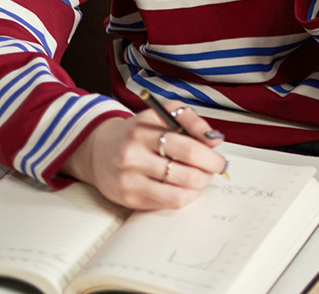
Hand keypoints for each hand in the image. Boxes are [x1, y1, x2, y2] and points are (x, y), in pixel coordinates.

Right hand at [62, 107, 228, 209]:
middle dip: (209, 172)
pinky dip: (184, 197)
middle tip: (214, 168)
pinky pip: (167, 203)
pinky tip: (185, 188)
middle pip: (187, 171)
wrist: (98, 150)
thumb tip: (214, 139)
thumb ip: (190, 120)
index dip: (210, 155)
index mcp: (144, 129)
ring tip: (200, 178)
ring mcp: (130, 179)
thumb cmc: (137, 132)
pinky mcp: (128, 198)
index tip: (219, 157)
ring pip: (179, 192)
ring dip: (198, 186)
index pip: (188, 146)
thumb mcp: (161, 114)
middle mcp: (134, 154)